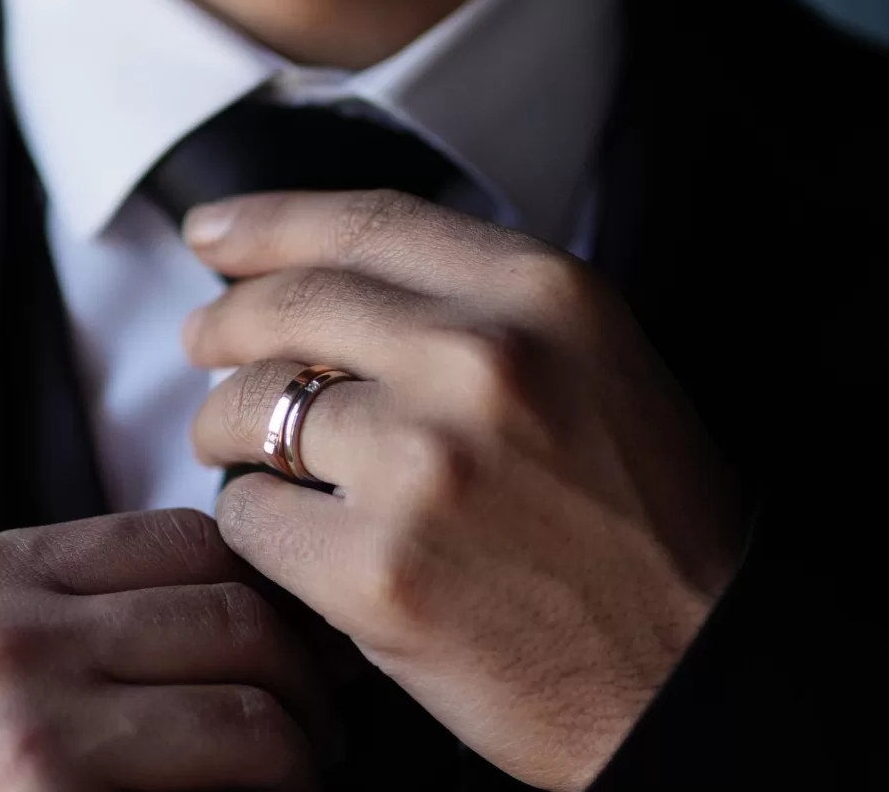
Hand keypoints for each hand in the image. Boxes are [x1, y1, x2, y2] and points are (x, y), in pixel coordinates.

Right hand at [0, 510, 327, 791]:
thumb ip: (96, 615)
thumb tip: (261, 596)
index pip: (185, 538)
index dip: (262, 589)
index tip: (298, 641)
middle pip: (227, 602)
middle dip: (300, 664)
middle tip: (320, 718)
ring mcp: (22, 702)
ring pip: (248, 678)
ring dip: (301, 732)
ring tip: (301, 765)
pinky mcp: (55, 780)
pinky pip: (240, 750)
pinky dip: (284, 779)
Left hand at [181, 190, 743, 791]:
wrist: (692, 670)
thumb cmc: (642, 520)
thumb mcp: (591, 364)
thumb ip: (472, 306)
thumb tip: (325, 281)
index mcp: (544, 297)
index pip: (365, 224)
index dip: (269, 221)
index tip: (213, 233)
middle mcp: (481, 362)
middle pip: (288, 308)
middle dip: (222, 324)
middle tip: (200, 342)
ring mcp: (424, 467)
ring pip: (249, 409)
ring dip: (227, 429)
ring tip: (237, 449)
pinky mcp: (377, 572)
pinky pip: (249, 517)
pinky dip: (252, 522)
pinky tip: (286, 534)